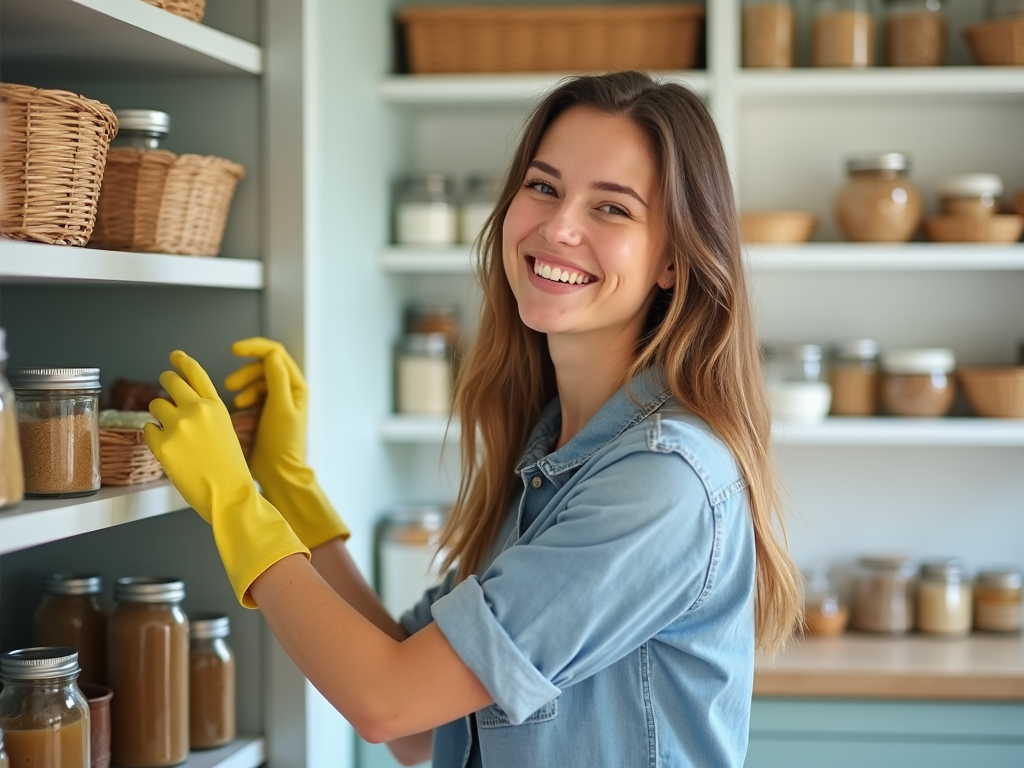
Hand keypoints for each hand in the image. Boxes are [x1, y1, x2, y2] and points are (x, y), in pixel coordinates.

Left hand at [146, 350, 250, 522]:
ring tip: (172, 433)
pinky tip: (169, 449)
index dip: (182, 361)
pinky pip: (148, 429)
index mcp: (216, 406)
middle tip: (163, 388)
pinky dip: (154, 436)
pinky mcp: (162, 443)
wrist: (229, 494)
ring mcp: (178, 425)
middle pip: (170, 381)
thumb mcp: (224, 431)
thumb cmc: (229, 469)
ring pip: (155, 405)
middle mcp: (197, 410)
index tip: (174, 356)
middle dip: (164, 382)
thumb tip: (179, 404)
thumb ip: (205, 413)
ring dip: (159, 415)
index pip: (195, 373)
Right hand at [226, 338, 349, 547]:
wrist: (278, 472)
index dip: (254, 348)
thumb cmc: (283, 444)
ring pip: (255, 380)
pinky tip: (238, 409)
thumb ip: (276, 380)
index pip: (275, 354)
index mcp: (296, 386)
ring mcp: (276, 400)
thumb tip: (271, 354)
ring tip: (235, 401)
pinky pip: (251, 394)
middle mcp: (288, 390)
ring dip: (242, 386)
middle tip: (230, 386)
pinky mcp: (264, 411)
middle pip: (263, 366)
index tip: (233, 350)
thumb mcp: (280, 409)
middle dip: (244, 372)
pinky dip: (243, 397)